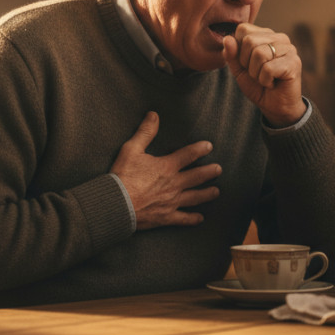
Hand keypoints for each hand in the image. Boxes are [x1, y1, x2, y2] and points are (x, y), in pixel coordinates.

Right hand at [111, 111, 221, 229]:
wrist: (116, 204)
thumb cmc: (123, 176)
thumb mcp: (131, 150)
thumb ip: (145, 132)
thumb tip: (154, 115)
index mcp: (167, 167)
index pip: (188, 155)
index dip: (200, 149)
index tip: (209, 146)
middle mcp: (174, 184)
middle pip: (197, 177)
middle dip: (210, 172)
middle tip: (219, 169)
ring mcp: (172, 202)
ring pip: (195, 197)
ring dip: (207, 194)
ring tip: (216, 191)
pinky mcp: (166, 217)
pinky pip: (183, 218)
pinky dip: (192, 219)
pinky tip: (200, 218)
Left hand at [223, 24, 305, 126]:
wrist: (275, 107)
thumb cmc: (258, 85)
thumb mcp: (238, 69)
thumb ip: (231, 54)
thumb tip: (227, 38)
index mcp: (266, 35)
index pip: (243, 29)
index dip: (238, 50)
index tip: (248, 64)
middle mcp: (279, 37)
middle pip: (249, 41)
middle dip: (247, 63)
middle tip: (258, 73)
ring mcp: (289, 49)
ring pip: (259, 54)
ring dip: (256, 73)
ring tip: (265, 78)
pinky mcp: (294, 62)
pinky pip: (268, 69)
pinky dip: (265, 81)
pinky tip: (273, 83)